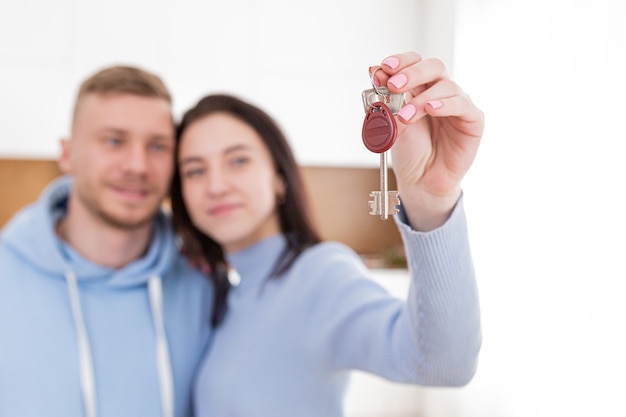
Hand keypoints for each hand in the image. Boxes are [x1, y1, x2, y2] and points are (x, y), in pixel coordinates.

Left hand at [371, 52, 483, 230]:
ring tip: (406, 116)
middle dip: (412, 73)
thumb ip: (386, 100)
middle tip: (394, 85)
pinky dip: (445, 105)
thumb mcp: (392, 123)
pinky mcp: (473, 120)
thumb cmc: (410, 152)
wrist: (421, 180)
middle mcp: (440, 91)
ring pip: (446, 85)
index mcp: (420, 88)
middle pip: (434, 67)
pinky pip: (462, 104)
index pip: (414, 62)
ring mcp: (458, 103)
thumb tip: (374, 71)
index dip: (401, 61)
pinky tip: (432, 110)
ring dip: (422, 98)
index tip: (384, 68)